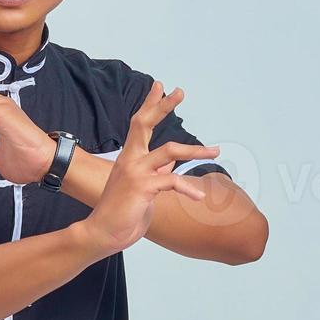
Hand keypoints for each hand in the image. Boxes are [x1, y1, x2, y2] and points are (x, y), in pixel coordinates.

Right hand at [79, 81, 221, 257]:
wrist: (103, 232)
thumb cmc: (123, 213)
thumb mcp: (142, 189)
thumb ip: (154, 174)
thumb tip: (170, 165)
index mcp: (129, 157)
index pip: (140, 124)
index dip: (150, 104)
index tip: (160, 86)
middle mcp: (130, 159)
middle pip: (145, 123)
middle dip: (163, 106)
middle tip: (180, 91)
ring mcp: (135, 172)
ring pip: (170, 150)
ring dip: (196, 151)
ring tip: (215, 151)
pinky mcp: (142, 187)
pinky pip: (172, 181)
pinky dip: (188, 188)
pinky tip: (199, 196)